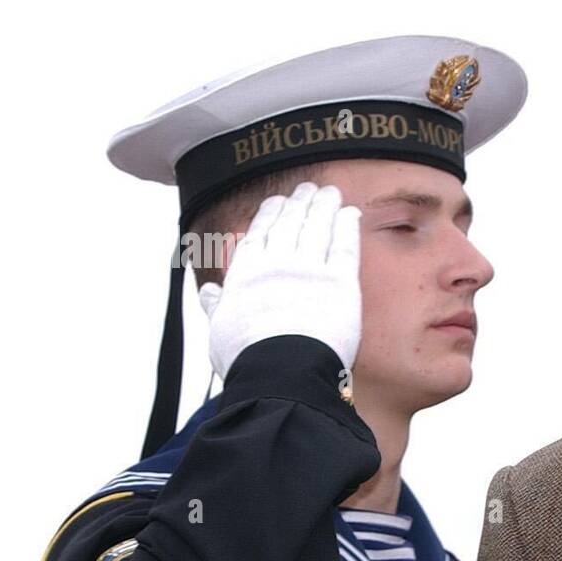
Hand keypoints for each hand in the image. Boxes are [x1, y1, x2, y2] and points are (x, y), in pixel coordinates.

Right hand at [198, 182, 361, 378]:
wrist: (280, 371)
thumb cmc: (247, 358)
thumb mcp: (220, 330)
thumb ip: (217, 306)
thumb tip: (210, 292)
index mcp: (246, 273)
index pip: (260, 234)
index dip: (271, 215)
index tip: (278, 201)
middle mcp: (277, 264)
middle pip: (291, 225)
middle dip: (301, 204)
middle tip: (309, 189)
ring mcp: (310, 270)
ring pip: (318, 229)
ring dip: (324, 207)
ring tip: (330, 193)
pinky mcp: (341, 283)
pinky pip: (345, 248)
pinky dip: (348, 228)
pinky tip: (351, 213)